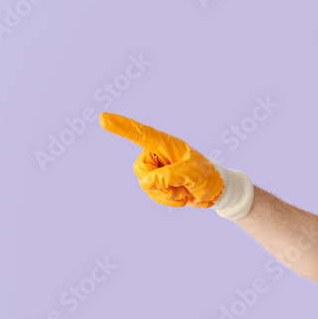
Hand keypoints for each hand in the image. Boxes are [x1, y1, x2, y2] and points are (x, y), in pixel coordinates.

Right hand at [99, 112, 223, 207]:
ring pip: (146, 185)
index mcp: (166, 144)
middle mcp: (156, 153)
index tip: (103, 118)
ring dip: (167, 194)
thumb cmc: (207, 176)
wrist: (214, 191)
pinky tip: (181, 196)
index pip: (141, 135)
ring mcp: (155, 168)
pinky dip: (168, 200)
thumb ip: (170, 176)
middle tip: (182, 186)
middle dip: (161, 185)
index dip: (123, 127)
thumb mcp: (194, 175)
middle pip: (141, 171)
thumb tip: (147, 182)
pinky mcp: (156, 181)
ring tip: (184, 190)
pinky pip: (152, 194)